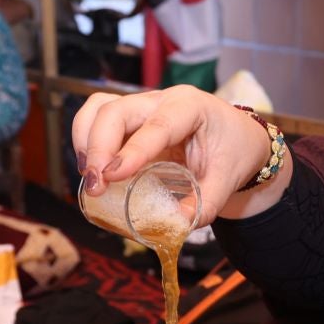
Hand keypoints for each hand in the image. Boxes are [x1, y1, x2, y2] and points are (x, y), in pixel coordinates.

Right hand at [71, 86, 276, 222]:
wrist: (238, 138)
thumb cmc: (234, 151)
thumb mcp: (228, 178)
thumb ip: (207, 203)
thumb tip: (177, 224)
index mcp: (191, 107)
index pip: (157, 125)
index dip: (132, 150)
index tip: (112, 176)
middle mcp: (162, 99)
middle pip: (116, 111)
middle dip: (98, 147)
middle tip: (96, 186)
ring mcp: (143, 106)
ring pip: (99, 107)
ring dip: (85, 139)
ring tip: (89, 176)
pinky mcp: (130, 119)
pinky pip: (97, 117)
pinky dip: (85, 138)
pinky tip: (89, 167)